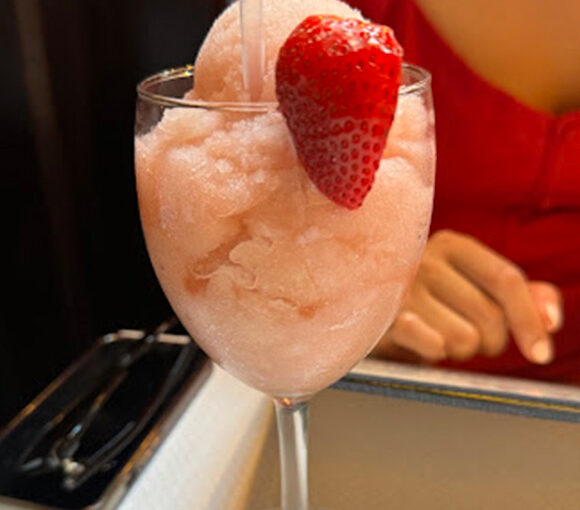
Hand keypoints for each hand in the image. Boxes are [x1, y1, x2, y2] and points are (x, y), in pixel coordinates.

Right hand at [375, 230, 562, 364]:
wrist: (362, 305)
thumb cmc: (426, 300)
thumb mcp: (471, 288)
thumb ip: (519, 296)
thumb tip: (551, 318)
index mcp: (452, 245)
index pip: (507, 280)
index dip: (530, 319)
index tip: (541, 353)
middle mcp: (425, 260)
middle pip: (490, 318)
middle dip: (487, 341)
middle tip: (462, 333)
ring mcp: (400, 287)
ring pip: (464, 340)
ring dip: (457, 349)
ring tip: (434, 335)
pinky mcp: (382, 317)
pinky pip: (432, 345)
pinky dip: (434, 352)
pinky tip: (420, 343)